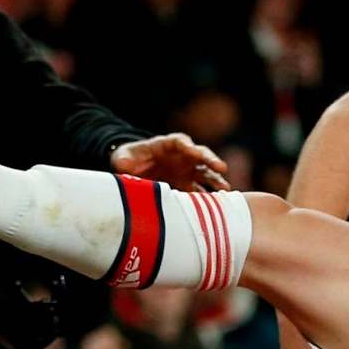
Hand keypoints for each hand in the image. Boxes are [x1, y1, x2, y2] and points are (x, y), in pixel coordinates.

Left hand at [111, 134, 228, 192]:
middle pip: (201, 155)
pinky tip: (218, 207)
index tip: (193, 151)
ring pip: (206, 174)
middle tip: (222, 167)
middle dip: (211, 160)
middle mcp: (183, 156)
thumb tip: (123, 164)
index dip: (188, 146)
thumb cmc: (129, 159)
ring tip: (226, 190)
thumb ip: (123, 160)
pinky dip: (209, 198)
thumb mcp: (123, 157)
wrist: (133, 171)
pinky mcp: (188, 186)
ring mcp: (188, 172)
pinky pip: (201, 192)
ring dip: (216, 181)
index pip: (181, 142)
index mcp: (168, 144)